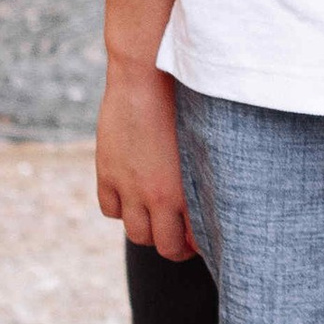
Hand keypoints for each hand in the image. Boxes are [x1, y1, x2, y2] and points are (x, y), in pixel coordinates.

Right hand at [96, 56, 194, 260]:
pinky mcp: (107, 172)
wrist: (147, 76)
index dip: (199, 246)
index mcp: (186, 190)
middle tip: (183, 239)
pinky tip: (132, 198)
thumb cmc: (185, 103)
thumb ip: (207, 176)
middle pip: (163, 246)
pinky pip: (110, 210)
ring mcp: (129, 186)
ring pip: (136, 234)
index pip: (193, 241)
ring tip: (157, 222)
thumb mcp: (204, 145)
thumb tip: (217, 199)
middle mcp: (156, 195)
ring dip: (148, 232)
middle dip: (175, 247)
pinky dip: (121, 209)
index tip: (204, 242)